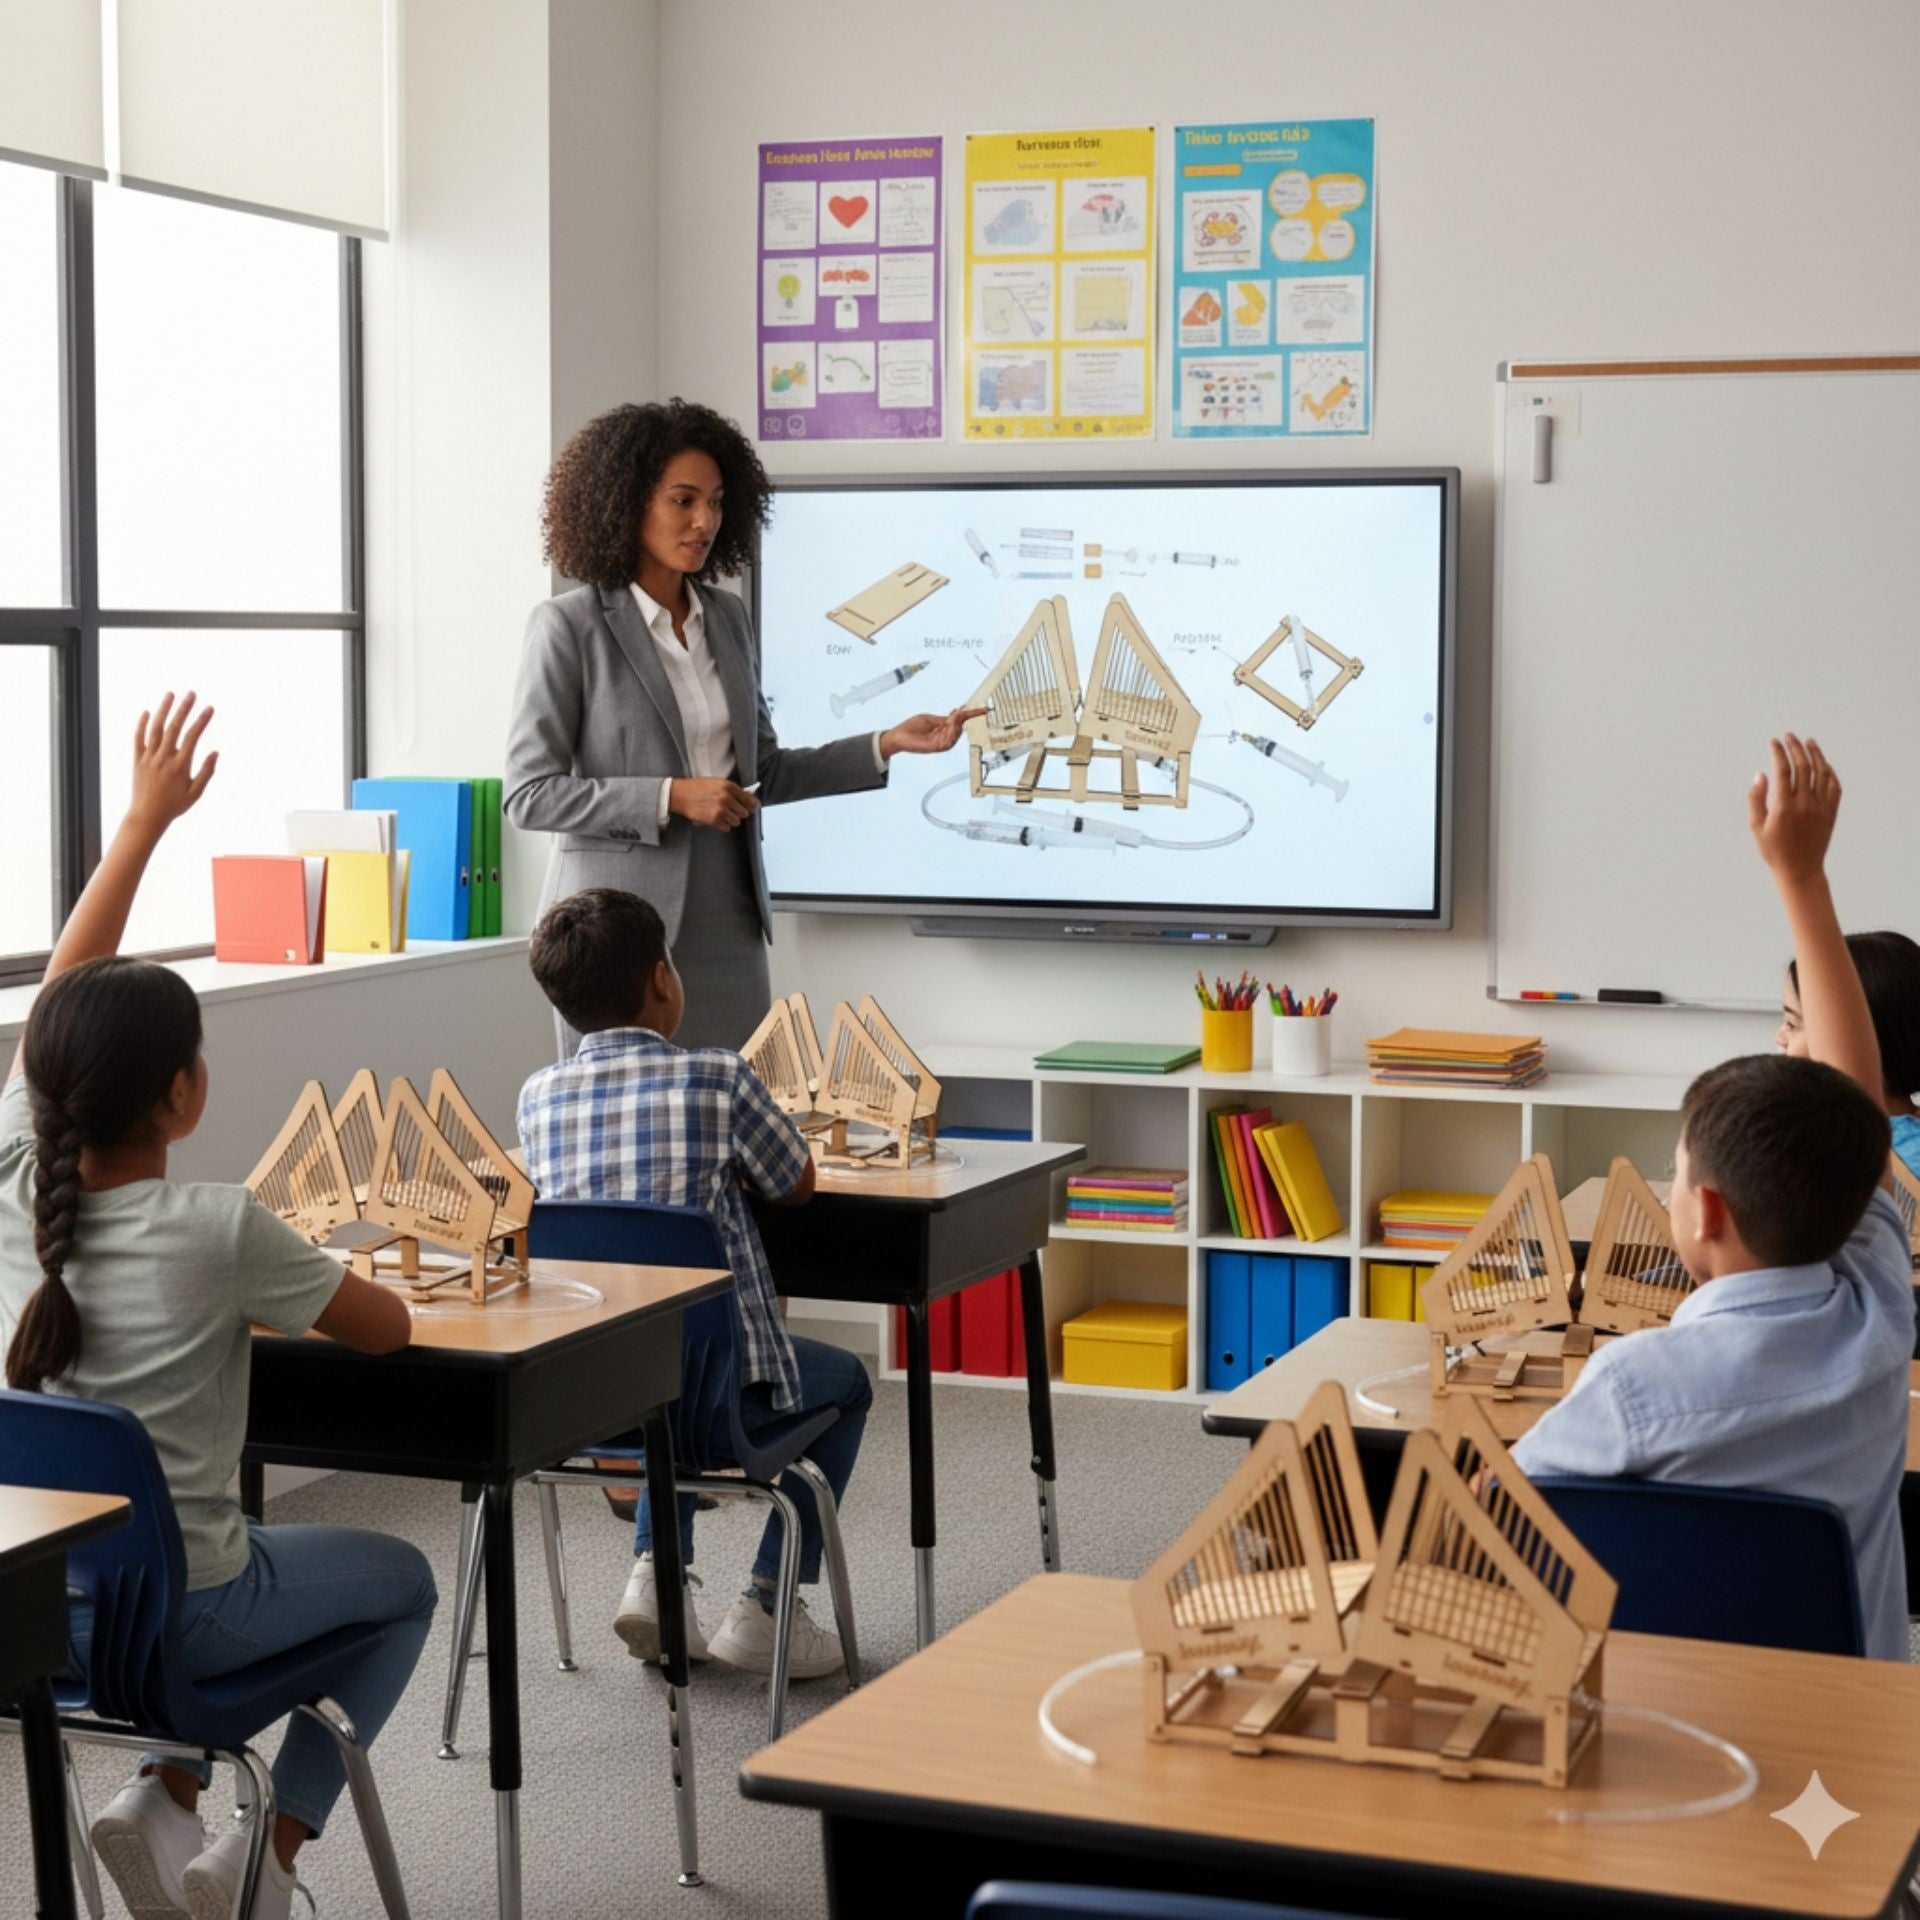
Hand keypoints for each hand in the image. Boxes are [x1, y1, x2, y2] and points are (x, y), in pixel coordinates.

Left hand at [128, 691, 217, 832]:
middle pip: (174, 728)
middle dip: (183, 709)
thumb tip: (215, 752)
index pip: (192, 737)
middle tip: (191, 693)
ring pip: (155, 729)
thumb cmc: (174, 806)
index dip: (201, 721)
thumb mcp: (196, 792)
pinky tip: (147, 712)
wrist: (147, 816)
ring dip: (163, 710)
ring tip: (170, 695)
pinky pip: (138, 739)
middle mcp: (163, 758)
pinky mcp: (137, 760)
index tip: (209, 708)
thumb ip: (206, 772)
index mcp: (180, 766)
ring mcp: (149, 758)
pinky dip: (142, 724)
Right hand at [670, 777, 759, 830]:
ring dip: (730, 820)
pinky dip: (722, 825)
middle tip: (731, 810)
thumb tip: (747, 798)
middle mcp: (726, 798)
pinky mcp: (714, 820)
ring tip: (721, 814)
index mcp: (729, 786)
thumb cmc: (698, 788)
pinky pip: (726, 828)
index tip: (752, 808)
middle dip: (739, 813)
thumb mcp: (717, 782)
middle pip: (744, 813)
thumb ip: (731, 790)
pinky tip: (715, 819)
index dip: (752, 805)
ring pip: (736, 822)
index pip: (750, 800)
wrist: (681, 795)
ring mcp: (721, 810)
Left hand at [878, 707, 987, 758]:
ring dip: (957, 725)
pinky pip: (948, 741)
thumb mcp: (930, 719)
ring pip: (956, 735)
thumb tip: (958, 712)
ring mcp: (940, 743)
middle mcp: (944, 737)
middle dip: (963, 718)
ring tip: (955, 717)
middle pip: (960, 727)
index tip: (984, 709)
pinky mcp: (935, 748)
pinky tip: (951, 724)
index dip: (972, 715)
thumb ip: (944, 718)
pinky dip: (951, 733)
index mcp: (943, 729)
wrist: (897, 736)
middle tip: (962, 710)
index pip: (961, 721)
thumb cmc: (910, 728)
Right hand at [1748, 733, 1839, 884]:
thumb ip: (1756, 799)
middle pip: (1803, 767)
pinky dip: (1829, 771)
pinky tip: (1823, 763)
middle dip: (1795, 748)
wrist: (1800, 870)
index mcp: (1783, 807)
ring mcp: (1821, 807)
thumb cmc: (1773, 850)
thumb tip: (1760, 774)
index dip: (1778, 753)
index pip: (1782, 771)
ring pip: (1821, 773)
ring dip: (1815, 754)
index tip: (1773, 741)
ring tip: (1808, 742)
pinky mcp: (1831, 812)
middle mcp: (1805, 804)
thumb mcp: (1756, 826)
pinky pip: (1834, 786)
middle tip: (1789, 736)